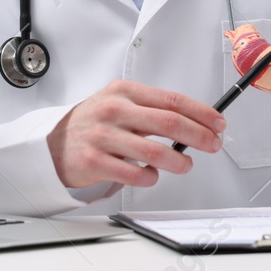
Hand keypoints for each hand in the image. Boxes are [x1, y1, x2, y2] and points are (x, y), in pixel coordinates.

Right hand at [47, 80, 224, 188]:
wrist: (52, 143)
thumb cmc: (94, 122)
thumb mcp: (120, 103)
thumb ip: (152, 109)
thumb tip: (196, 121)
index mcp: (125, 92)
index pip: (173, 100)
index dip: (201, 113)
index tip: (218, 123)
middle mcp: (114, 111)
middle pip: (170, 123)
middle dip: (200, 136)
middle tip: (213, 145)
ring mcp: (102, 136)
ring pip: (155, 152)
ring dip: (179, 162)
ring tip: (185, 165)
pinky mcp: (93, 162)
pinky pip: (134, 174)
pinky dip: (150, 178)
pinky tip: (151, 175)